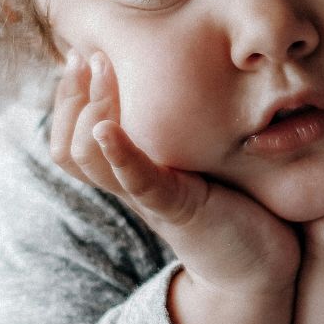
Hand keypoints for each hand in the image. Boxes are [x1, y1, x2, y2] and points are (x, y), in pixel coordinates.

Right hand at [50, 48, 301, 294]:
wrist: (257, 270)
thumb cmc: (233, 210)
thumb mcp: (196, 165)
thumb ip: (180, 137)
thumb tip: (179, 85)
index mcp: (131, 176)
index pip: (71, 139)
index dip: (66, 98)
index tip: (79, 54)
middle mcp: (131, 187)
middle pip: (69, 148)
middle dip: (71, 96)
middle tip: (86, 54)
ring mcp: (150, 199)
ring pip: (90, 160)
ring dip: (91, 109)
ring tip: (102, 71)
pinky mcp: (178, 209)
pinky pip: (138, 182)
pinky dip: (119, 155)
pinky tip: (107, 129)